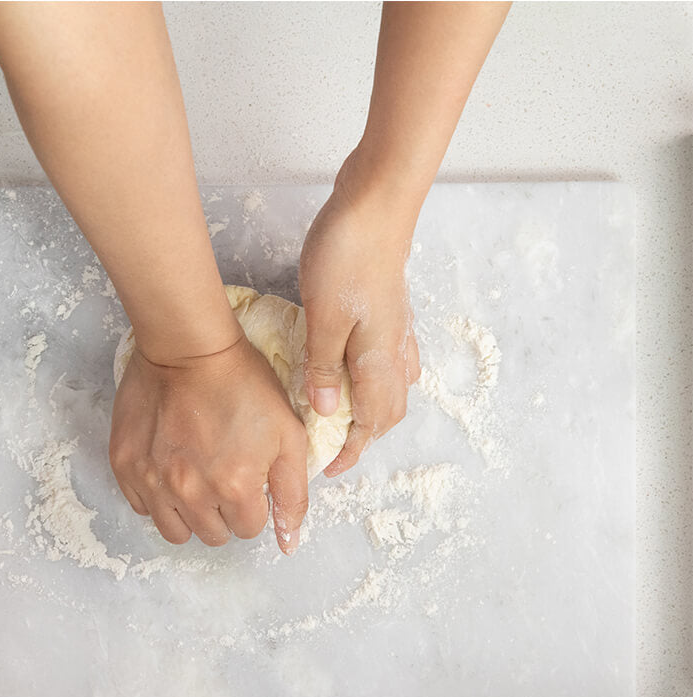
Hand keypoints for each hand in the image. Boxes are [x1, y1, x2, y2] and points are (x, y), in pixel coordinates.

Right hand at [110, 332, 308, 554]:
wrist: (188, 348)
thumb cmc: (241, 383)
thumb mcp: (287, 435)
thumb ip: (292, 495)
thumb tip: (288, 543)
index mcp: (235, 488)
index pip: (249, 529)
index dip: (253, 503)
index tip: (247, 476)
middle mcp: (191, 494)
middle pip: (213, 535)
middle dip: (223, 513)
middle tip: (222, 475)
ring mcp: (153, 482)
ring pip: (175, 532)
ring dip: (190, 515)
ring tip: (195, 480)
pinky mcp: (125, 467)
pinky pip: (141, 507)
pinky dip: (157, 498)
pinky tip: (169, 469)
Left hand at [298, 174, 420, 476]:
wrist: (377, 203)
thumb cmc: (347, 255)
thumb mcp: (324, 317)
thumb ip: (323, 367)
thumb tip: (324, 412)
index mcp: (378, 359)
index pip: (370, 422)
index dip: (351, 450)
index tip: (330, 468)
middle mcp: (395, 350)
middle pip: (389, 411)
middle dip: (365, 437)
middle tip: (334, 447)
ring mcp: (398, 330)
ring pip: (394, 388)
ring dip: (374, 411)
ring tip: (345, 419)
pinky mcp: (392, 311)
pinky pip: (393, 362)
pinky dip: (380, 382)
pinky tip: (362, 374)